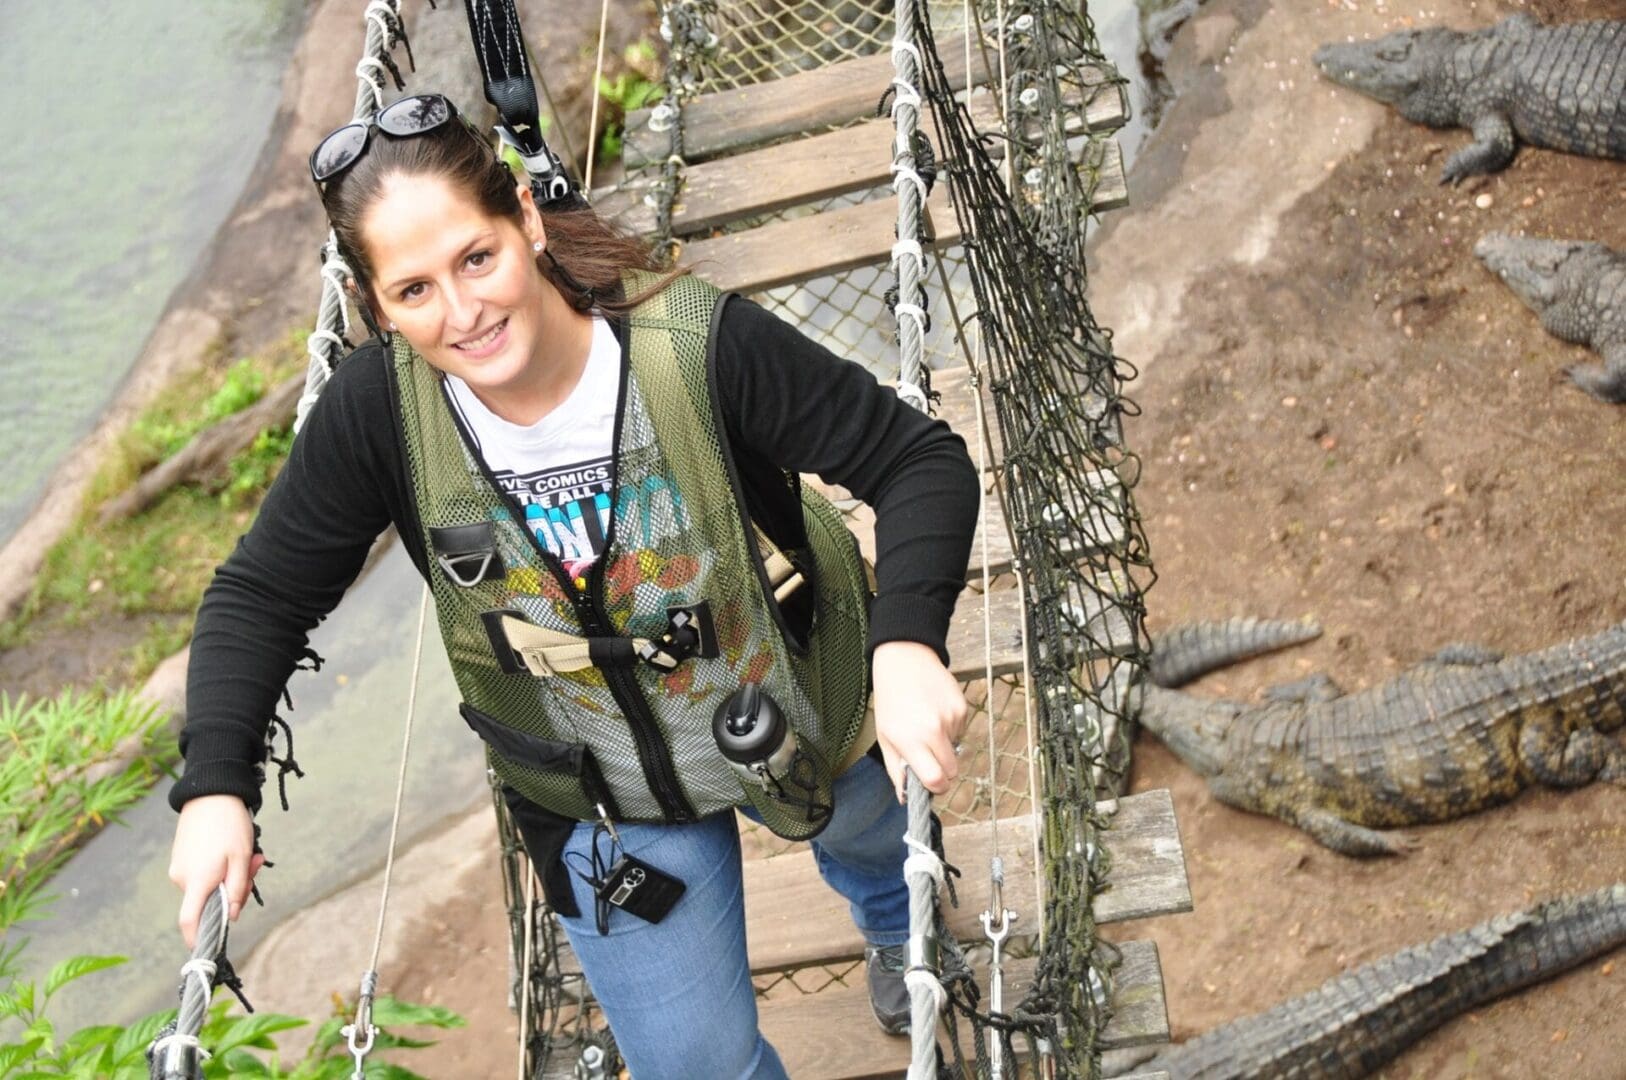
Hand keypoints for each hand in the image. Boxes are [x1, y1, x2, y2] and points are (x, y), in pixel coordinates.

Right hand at [168, 794, 264, 948]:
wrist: (210, 791)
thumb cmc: (229, 824)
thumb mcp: (242, 857)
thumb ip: (237, 889)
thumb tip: (232, 916)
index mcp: (197, 881)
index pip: (189, 921)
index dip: (197, 939)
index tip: (208, 949)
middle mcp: (182, 878)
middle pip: (209, 901)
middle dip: (235, 891)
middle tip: (257, 864)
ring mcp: (180, 867)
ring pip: (209, 885)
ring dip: (231, 875)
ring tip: (249, 851)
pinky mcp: (182, 858)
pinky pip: (204, 873)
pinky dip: (221, 867)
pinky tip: (234, 846)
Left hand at [871, 640, 969, 798]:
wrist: (905, 660)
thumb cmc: (890, 700)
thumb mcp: (885, 736)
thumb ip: (896, 770)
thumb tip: (905, 797)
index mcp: (910, 741)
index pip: (935, 780)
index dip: (936, 787)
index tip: (931, 784)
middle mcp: (932, 731)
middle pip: (951, 770)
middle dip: (941, 770)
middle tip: (928, 756)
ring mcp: (950, 718)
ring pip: (956, 750)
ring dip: (944, 745)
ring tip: (926, 724)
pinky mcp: (962, 707)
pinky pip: (960, 731)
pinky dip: (950, 728)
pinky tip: (935, 711)